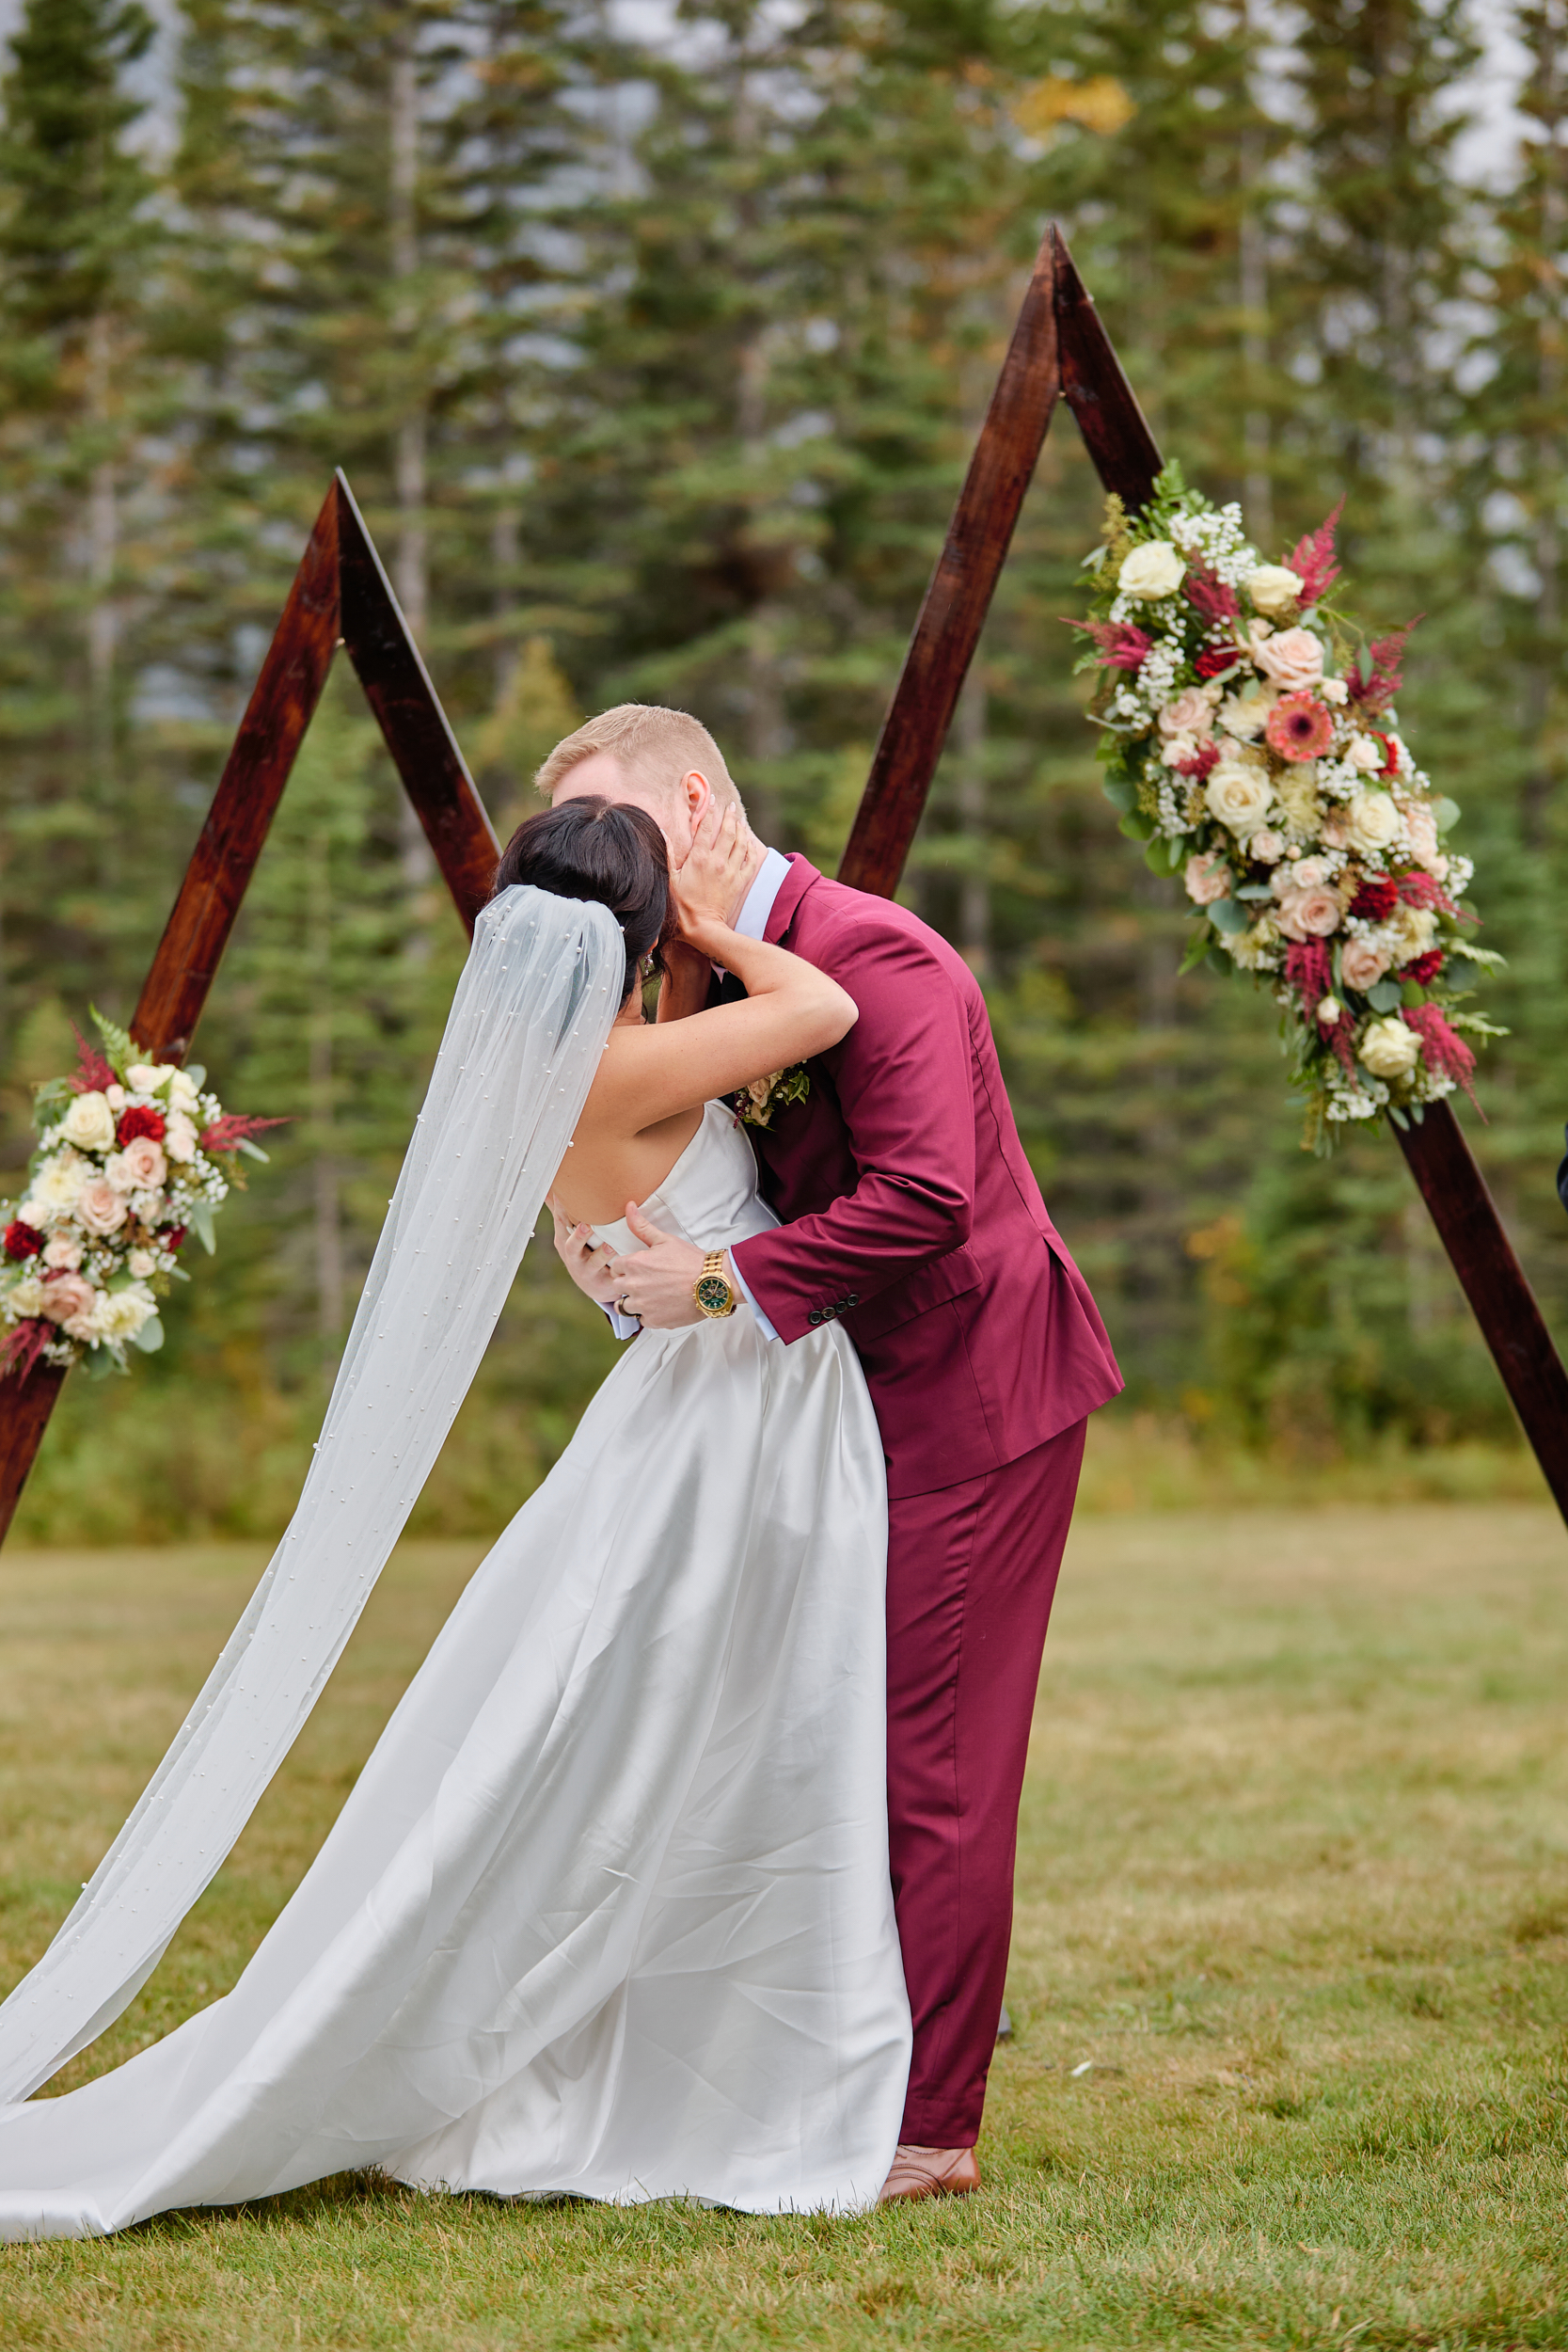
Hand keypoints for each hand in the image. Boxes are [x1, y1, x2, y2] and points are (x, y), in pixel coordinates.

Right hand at [547, 1193, 624, 1308]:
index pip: (561, 1222)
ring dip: (601, 1254)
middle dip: (578, 1236)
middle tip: (586, 1225)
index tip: (564, 1193)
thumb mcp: (569, 1233)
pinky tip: (624, 1264)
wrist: (597, 1285)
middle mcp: (572, 1256)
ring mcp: (586, 1271)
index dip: (561, 1208)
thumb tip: (550, 1188)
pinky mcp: (602, 1283)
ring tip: (610, 1246)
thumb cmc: (583, 1252)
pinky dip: (616, 1271)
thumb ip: (562, 1211)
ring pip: (592, 1263)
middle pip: (571, 1246)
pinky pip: (610, 1278)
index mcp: (564, 1240)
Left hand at [606, 1203, 706, 1327]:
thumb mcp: (665, 1240)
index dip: (625, 1266)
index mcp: (634, 1264)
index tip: (638, 1268)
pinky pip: (642, 1320)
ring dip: (633, 1302)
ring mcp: (643, 1305)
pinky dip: (649, 1315)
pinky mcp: (654, 1320)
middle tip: (646, 1281)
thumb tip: (628, 1207)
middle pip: (617, 1286)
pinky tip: (661, 1306)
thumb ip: (641, 1226)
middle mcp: (634, 1285)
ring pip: (625, 1307)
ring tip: (650, 1296)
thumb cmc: (690, 1260)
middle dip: (627, 1283)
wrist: (713, 1283)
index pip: (615, 1266)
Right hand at [671, 797, 750, 943]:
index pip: (705, 827)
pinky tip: (750, 843)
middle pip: (727, 832)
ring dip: (741, 830)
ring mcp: (730, 872)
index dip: (709, 811)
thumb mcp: (669, 879)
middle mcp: (717, 861)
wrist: (703, 927)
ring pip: (740, 844)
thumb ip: (666, 853)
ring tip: (740, 820)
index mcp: (699, 858)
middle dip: (729, 816)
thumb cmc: (681, 906)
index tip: (712, 799)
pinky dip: (751, 850)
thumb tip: (660, 831)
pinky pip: (749, 862)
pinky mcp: (739, 883)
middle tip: (731, 806)